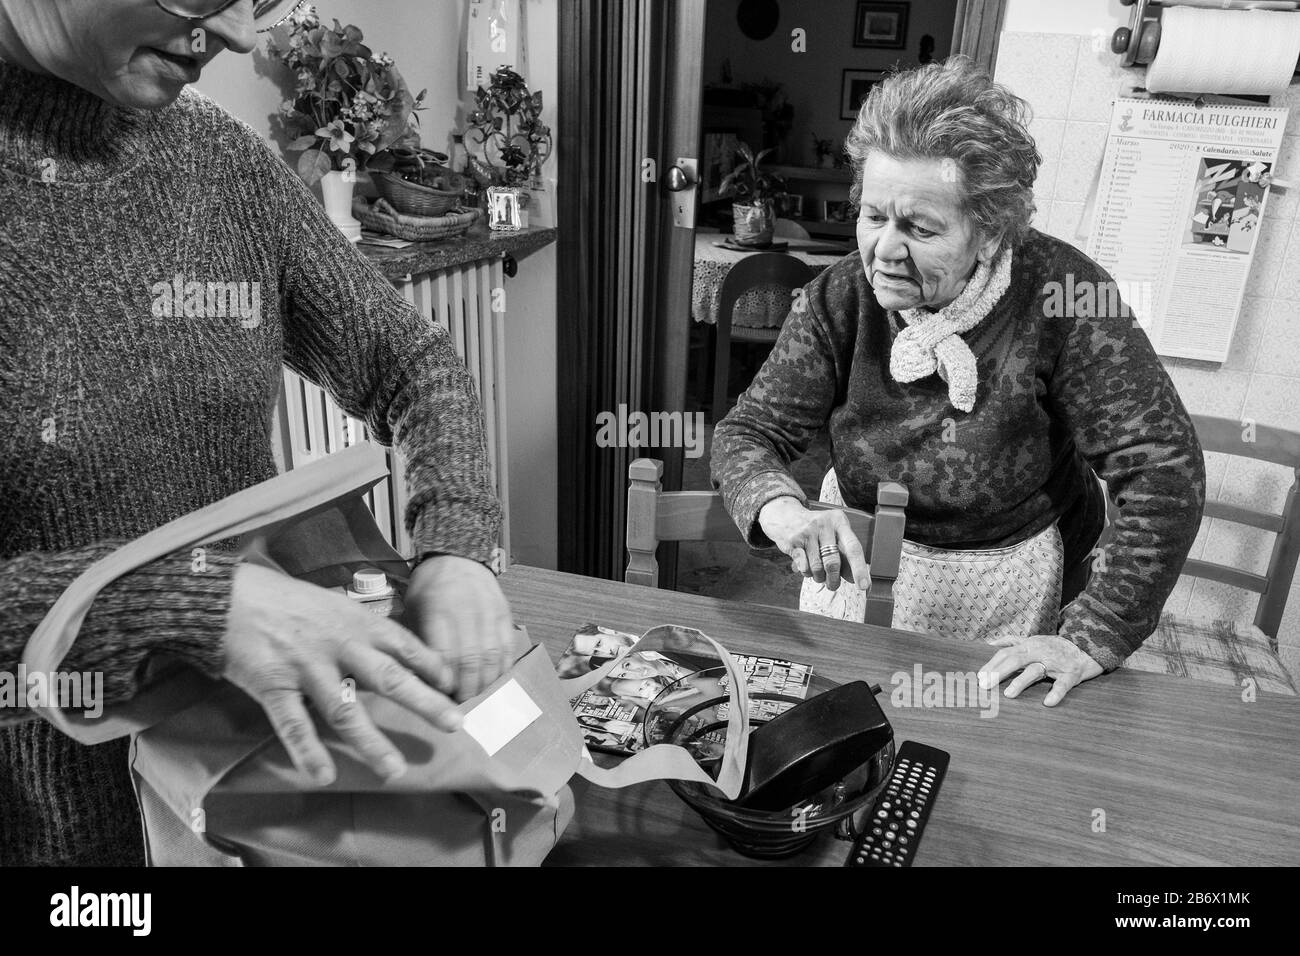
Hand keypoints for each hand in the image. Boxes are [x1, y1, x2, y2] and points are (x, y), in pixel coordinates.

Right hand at [224, 562, 462, 786]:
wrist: (228, 597)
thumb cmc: (287, 602)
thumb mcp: (335, 606)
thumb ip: (363, 632)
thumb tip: (397, 654)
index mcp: (357, 622)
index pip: (406, 645)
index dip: (433, 666)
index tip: (454, 687)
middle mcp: (340, 644)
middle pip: (389, 678)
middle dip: (425, 703)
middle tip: (454, 725)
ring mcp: (307, 667)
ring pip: (346, 710)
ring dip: (372, 742)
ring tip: (395, 770)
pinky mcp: (273, 685)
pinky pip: (294, 724)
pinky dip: (309, 751)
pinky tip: (324, 775)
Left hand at [404, 555, 523, 700]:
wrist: (457, 556)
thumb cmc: (429, 588)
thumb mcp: (413, 609)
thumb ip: (417, 641)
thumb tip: (419, 680)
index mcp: (437, 611)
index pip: (444, 657)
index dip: (444, 683)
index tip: (440, 698)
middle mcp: (466, 612)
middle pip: (470, 661)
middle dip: (466, 689)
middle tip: (459, 704)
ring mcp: (488, 612)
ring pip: (492, 657)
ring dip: (485, 682)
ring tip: (476, 696)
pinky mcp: (504, 613)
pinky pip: (507, 647)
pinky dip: (502, 668)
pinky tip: (493, 679)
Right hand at [757, 496, 868, 590]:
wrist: (786, 516)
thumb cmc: (816, 530)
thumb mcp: (833, 534)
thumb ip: (845, 554)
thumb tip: (855, 579)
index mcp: (839, 522)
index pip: (853, 548)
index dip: (859, 569)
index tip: (863, 586)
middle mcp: (824, 524)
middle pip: (833, 562)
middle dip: (834, 579)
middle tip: (833, 585)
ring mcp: (807, 531)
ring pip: (817, 568)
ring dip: (818, 577)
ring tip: (817, 572)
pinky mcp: (793, 540)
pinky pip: (803, 567)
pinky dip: (806, 572)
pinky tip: (805, 565)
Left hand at [978, 635, 1103, 706]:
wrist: (1088, 646)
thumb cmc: (1056, 647)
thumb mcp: (1033, 640)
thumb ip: (1013, 641)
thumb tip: (990, 644)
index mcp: (1029, 645)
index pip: (1005, 652)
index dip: (991, 664)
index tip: (978, 676)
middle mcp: (1039, 651)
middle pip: (1015, 659)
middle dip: (998, 672)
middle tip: (984, 685)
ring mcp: (1055, 663)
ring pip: (1035, 671)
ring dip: (1021, 682)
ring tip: (1008, 694)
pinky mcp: (1071, 674)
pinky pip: (1062, 684)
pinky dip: (1055, 693)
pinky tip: (1047, 703)